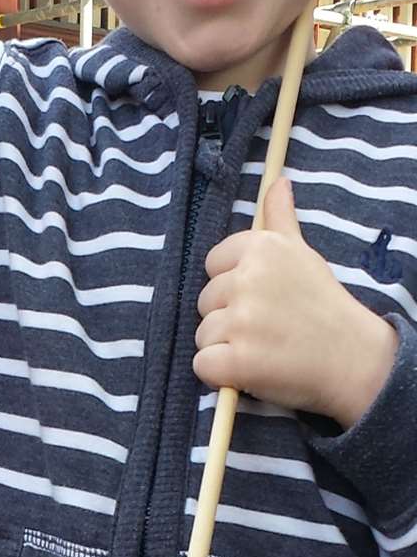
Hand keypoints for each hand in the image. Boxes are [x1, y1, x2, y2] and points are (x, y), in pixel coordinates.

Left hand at [194, 179, 398, 427]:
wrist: (354, 359)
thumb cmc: (324, 306)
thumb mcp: (303, 254)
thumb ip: (280, 218)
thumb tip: (277, 181)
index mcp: (260, 248)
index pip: (213, 265)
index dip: (233, 287)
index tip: (263, 298)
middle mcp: (248, 279)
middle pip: (205, 301)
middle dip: (229, 318)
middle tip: (269, 327)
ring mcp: (241, 320)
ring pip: (203, 335)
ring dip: (226, 348)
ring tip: (265, 348)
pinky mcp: (237, 360)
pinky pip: (203, 366)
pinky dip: (222, 375)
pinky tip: (253, 370)